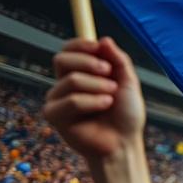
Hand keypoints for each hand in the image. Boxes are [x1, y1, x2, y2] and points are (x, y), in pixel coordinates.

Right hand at [44, 38, 145, 159]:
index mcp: (81, 74)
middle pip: (61, 60)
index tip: (97, 46)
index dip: (80, 45)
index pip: (68, 51)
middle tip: (108, 74)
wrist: (124, 142)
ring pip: (71, 80)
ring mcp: (57, 100)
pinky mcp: (54, 116)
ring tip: (111, 100)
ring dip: (98, 87)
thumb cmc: (126, 115)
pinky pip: (72, 101)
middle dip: (88, 63)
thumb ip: (118, 61)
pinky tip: (104, 108)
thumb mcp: (128, 83)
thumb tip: (104, 40)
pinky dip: (92, 103)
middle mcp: (65, 85)